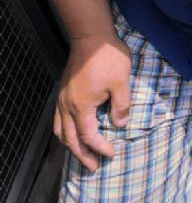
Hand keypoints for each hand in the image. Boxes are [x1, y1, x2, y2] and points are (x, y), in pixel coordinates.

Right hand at [53, 35, 131, 170]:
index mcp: (82, 106)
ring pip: (60, 130)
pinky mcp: (63, 91)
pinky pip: (58, 119)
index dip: (99, 147)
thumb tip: (119, 125)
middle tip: (94, 166)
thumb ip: (121, 105)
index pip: (88, 135)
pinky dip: (64, 131)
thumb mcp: (121, 81)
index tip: (111, 152)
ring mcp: (62, 98)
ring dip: (71, 145)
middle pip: (71, 139)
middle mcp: (67, 106)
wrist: (91, 36)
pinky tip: (72, 132)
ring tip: (81, 154)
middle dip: (82, 155)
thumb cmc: (108, 57)